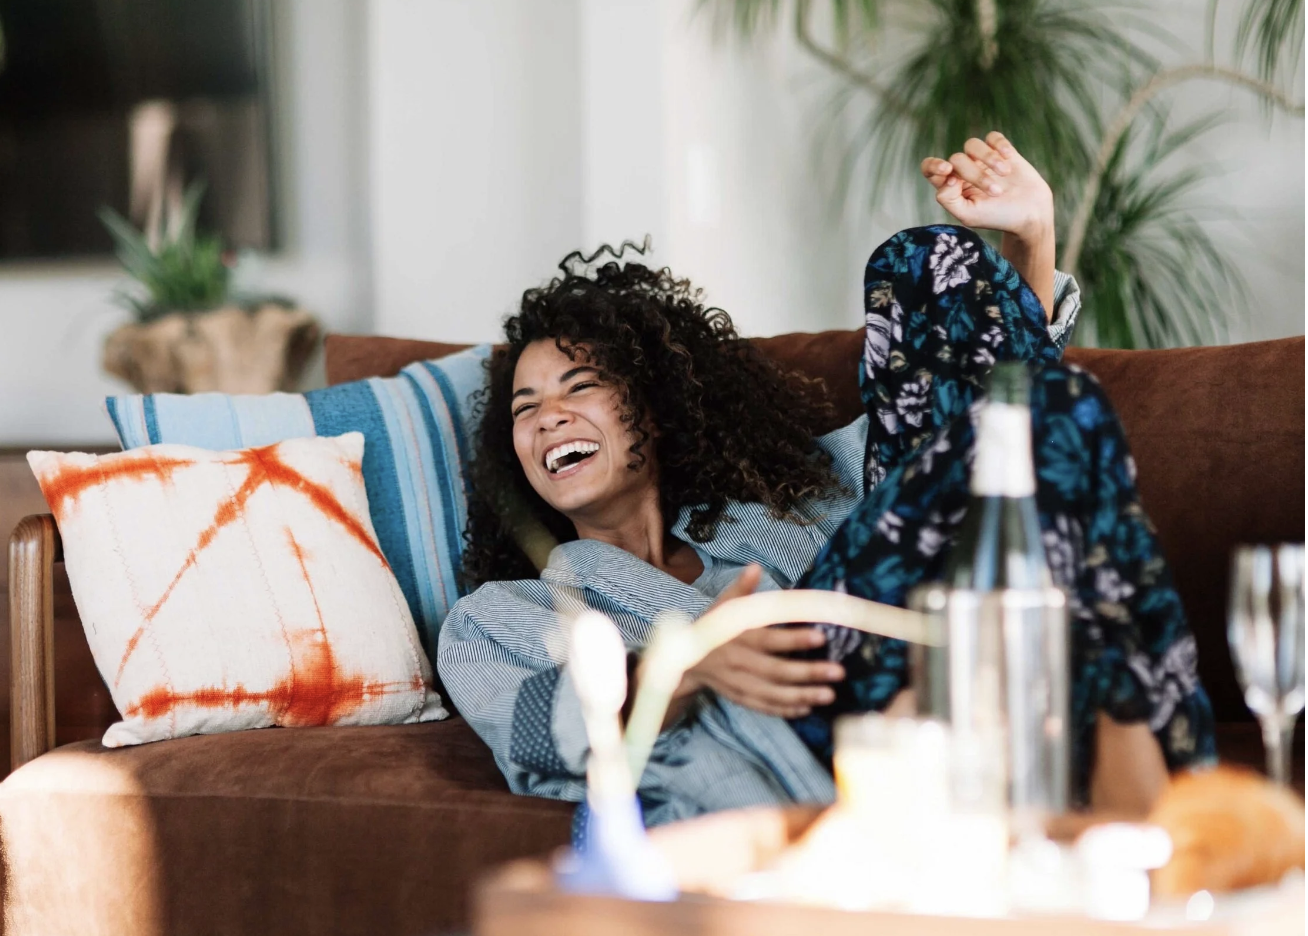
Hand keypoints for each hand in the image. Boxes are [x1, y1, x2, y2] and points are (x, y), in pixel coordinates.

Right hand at [674, 564, 845, 718]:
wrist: (685, 661)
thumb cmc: (712, 628)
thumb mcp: (723, 606)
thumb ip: (742, 589)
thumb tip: (755, 566)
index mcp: (737, 637)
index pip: (769, 639)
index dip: (794, 639)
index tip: (822, 637)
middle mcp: (738, 662)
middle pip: (776, 670)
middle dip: (808, 672)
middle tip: (838, 672)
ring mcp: (738, 683)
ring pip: (773, 693)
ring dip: (803, 695)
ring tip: (830, 695)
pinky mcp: (739, 698)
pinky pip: (763, 707)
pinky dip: (784, 710)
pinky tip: (806, 709)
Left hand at [921, 131, 1052, 242]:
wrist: (1029, 213)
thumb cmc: (997, 217)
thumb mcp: (968, 215)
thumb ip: (949, 199)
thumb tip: (948, 177)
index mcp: (950, 186)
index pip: (929, 168)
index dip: (933, 165)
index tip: (947, 170)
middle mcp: (963, 170)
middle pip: (957, 159)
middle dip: (976, 175)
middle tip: (996, 192)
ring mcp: (981, 159)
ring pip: (972, 144)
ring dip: (989, 158)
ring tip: (1005, 173)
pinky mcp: (1000, 150)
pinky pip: (993, 137)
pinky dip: (1000, 146)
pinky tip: (1010, 159)